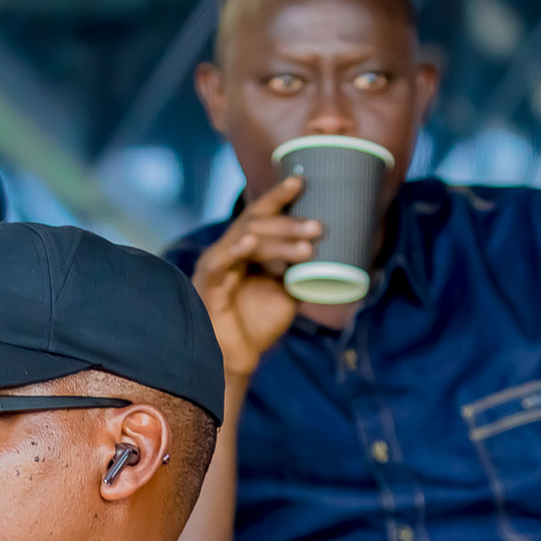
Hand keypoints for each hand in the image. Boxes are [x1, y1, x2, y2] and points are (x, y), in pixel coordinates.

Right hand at [188, 175, 316, 380]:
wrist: (239, 359)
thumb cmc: (258, 325)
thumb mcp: (287, 293)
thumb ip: (299, 272)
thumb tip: (332, 254)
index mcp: (245, 249)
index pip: (262, 215)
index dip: (279, 197)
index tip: (302, 181)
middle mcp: (229, 251)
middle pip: (257, 223)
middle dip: (289, 223)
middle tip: (319, 227)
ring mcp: (216, 265)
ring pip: (246, 238)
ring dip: (277, 240)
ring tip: (306, 245)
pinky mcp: (207, 284)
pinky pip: (220, 262)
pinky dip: (235, 249)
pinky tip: (250, 242)